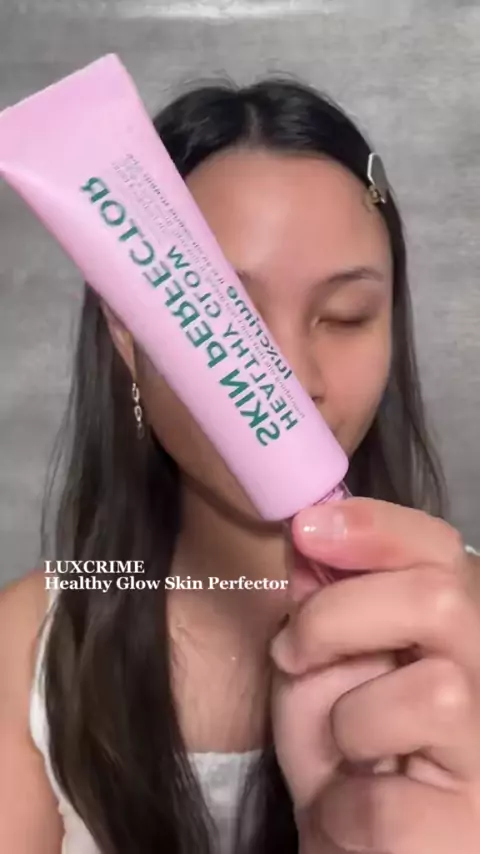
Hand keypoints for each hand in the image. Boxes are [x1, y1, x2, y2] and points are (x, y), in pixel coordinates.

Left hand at [270, 497, 479, 852]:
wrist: (348, 845)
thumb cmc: (339, 748)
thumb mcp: (315, 667)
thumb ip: (321, 606)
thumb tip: (311, 537)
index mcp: (458, 629)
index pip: (443, 550)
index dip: (380, 528)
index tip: (309, 527)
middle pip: (444, 600)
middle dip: (341, 614)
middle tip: (292, 649)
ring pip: (435, 695)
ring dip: (351, 721)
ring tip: (345, 750)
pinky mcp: (472, 832)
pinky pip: (390, 803)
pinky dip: (342, 808)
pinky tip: (347, 815)